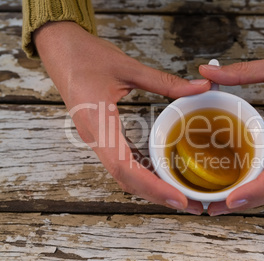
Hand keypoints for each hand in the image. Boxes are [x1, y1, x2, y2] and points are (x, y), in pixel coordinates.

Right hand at [34, 21, 209, 212]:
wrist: (58, 49)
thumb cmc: (85, 56)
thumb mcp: (128, 67)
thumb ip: (165, 82)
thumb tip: (200, 87)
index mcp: (98, 124)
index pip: (125, 167)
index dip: (152, 187)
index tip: (178, 198)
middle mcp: (96, 138)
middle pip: (126, 179)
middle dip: (157, 195)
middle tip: (191, 204)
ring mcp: (97, 139)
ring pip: (124, 174)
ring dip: (151, 187)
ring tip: (181, 195)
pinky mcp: (102, 135)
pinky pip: (123, 160)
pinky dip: (143, 171)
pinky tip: (161, 173)